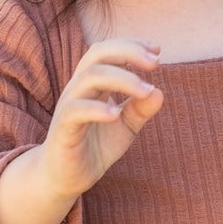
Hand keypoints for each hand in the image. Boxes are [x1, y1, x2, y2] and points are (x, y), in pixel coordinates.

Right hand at [36, 38, 163, 197]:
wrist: (66, 178)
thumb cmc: (94, 147)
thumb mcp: (125, 128)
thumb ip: (140, 110)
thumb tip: (159, 92)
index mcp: (93, 84)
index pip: (107, 51)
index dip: (131, 45)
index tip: (157, 50)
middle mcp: (79, 88)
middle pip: (97, 54)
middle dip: (128, 52)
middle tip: (154, 64)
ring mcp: (69, 106)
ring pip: (89, 77)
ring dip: (121, 79)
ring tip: (145, 89)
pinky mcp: (63, 128)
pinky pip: (75, 110)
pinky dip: (97, 108)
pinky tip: (117, 114)